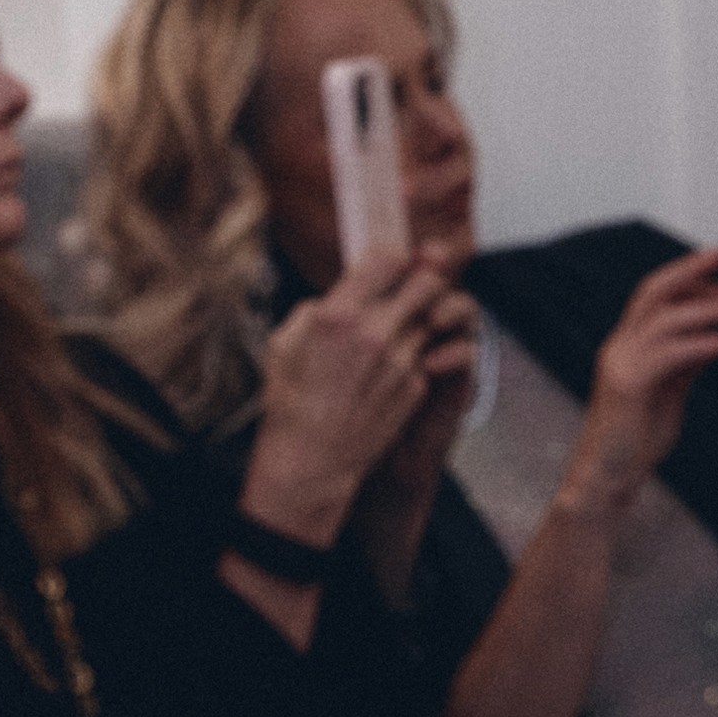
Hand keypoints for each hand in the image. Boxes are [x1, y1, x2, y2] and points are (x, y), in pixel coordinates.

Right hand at [244, 256, 463, 541]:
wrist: (311, 459)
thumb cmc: (290, 401)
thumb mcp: (284, 342)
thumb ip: (316, 309)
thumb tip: (336, 296)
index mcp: (338, 316)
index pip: (388, 259)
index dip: (393, 257)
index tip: (390, 264)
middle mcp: (375, 334)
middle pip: (429, 282)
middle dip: (425, 279)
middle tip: (414, 286)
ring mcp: (401, 362)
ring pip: (433, 319)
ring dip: (421, 318)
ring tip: (400, 328)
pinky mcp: (416, 386)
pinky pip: (426, 355)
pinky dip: (416, 355)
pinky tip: (391, 368)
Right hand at [570, 248, 717, 511]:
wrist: (607, 476)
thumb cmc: (639, 436)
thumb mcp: (668, 390)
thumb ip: (685, 362)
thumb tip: (714, 336)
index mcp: (628, 344)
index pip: (654, 295)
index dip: (686, 274)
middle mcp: (619, 346)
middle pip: (652, 293)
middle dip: (689, 272)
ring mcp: (619, 364)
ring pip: (661, 321)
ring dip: (703, 308)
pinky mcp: (626, 387)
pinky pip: (664, 357)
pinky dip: (695, 346)